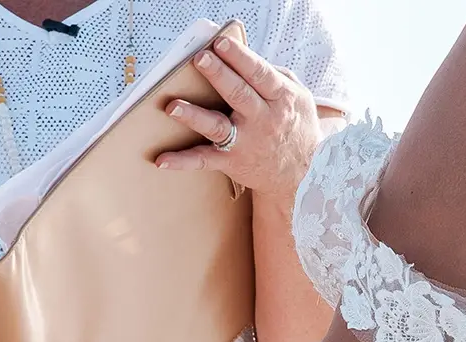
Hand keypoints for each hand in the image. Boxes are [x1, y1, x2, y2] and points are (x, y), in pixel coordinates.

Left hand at [157, 37, 324, 205]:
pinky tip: (162, 160)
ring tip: (173, 106)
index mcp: (281, 99)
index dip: (240, 58)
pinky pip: (204, 161)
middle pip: (238, 95)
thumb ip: (277, 77)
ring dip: (194, 116)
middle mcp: (262, 120)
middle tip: (200, 59)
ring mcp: (245, 142)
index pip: (259, 74)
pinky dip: (182, 161)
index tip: (221, 43)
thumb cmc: (297, 129)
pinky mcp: (230, 162)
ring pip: (217, 126)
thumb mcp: (300, 98)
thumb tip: (248, 59)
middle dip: (218, 76)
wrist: (303, 175)